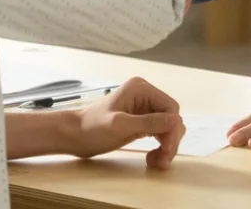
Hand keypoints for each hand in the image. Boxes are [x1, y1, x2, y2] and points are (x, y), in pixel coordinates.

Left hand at [68, 77, 185, 168]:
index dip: (172, 128)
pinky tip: (153, 158)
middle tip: (163, 161)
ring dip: (166, 146)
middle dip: (170, 140)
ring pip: (167, 127)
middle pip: (170, 118)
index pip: (170, 107)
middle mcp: (144, 95)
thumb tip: (176, 120)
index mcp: (141, 89)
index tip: (167, 149)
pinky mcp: (139, 121)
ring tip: (157, 162)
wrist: (74, 136)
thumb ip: (148, 122)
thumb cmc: (92, 128)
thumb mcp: (120, 125)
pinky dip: (159, 146)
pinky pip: (158, 133)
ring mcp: (142, 109)